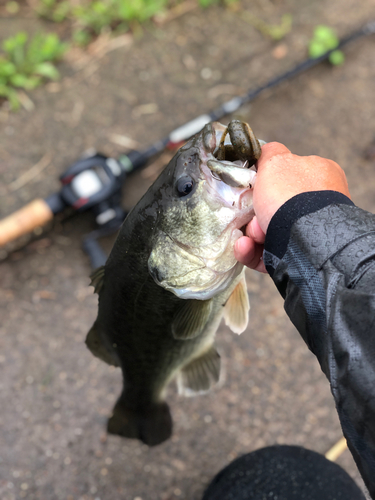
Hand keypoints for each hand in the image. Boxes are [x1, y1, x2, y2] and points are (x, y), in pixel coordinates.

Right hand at [234, 142, 350, 272]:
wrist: (306, 240)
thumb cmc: (292, 196)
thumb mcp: (276, 162)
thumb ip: (269, 153)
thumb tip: (264, 149)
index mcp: (319, 175)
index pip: (287, 175)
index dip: (265, 181)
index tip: (250, 188)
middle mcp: (317, 204)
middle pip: (274, 206)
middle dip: (254, 213)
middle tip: (249, 216)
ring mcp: (309, 233)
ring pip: (267, 231)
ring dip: (250, 233)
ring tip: (246, 237)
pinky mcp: (298, 257)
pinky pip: (268, 253)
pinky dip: (251, 250)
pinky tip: (243, 246)